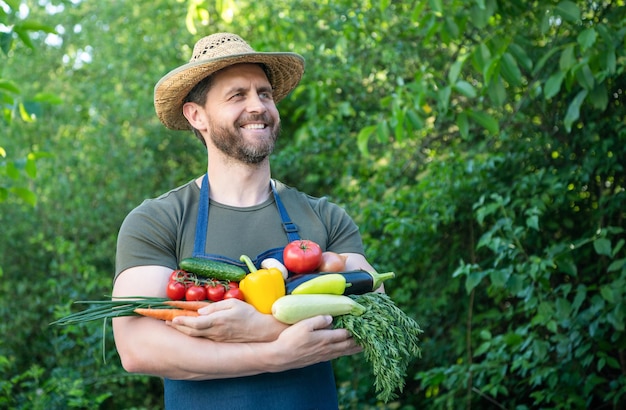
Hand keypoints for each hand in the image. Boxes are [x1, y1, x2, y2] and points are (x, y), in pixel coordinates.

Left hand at [167, 298, 287, 341]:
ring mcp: (217, 338)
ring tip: (173, 325)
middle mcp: (215, 331)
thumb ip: (215, 306)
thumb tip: (200, 310)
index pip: (195, 323)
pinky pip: (203, 338)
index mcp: (218, 321)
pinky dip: (193, 334)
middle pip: (191, 331)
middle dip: (178, 327)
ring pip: (196, 336)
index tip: (171, 317)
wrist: (261, 331)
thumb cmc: (249, 314)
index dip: (182, 321)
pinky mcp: (220, 341)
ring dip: (183, 331)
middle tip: (166, 321)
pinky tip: (189, 330)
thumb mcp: (233, 303)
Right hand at [267, 315, 362, 370]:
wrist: (280, 357)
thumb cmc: (290, 339)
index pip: (347, 333)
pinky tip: (347, 350)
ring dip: (356, 348)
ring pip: (345, 351)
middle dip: (361, 340)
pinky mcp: (319, 358)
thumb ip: (318, 320)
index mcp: (326, 339)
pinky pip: (338, 355)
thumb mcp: (303, 325)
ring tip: (366, 345)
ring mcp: (324, 355)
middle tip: (373, 336)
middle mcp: (328, 348)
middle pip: (349, 344)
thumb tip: (331, 316)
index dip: (358, 329)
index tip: (367, 323)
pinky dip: (346, 352)